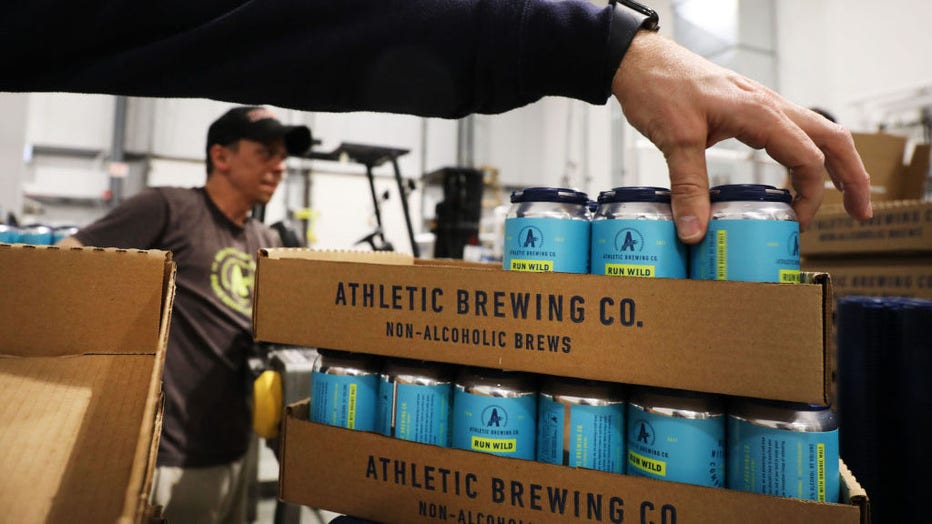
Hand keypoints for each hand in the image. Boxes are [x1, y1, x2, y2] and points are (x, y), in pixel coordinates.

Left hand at [611, 31, 871, 242]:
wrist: (641, 60)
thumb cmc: (659, 88)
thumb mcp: (674, 140)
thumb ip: (688, 186)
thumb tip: (696, 232)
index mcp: (760, 113)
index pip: (807, 158)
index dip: (810, 195)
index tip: (797, 223)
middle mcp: (769, 106)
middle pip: (830, 139)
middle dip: (850, 175)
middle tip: (860, 211)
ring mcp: (761, 105)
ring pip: (815, 131)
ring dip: (833, 163)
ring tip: (843, 195)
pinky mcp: (747, 109)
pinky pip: (790, 130)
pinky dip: (805, 153)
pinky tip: (797, 173)